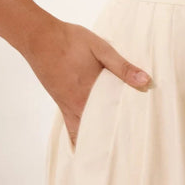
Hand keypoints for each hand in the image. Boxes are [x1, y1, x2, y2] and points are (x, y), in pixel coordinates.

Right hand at [24, 17, 150, 149]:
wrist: (39, 38)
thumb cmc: (70, 41)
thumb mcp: (101, 48)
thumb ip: (122, 67)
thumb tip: (145, 81)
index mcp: (91, 93)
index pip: (113, 118)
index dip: (126, 129)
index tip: (138, 138)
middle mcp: (78, 105)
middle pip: (99, 129)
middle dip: (113, 137)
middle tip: (129, 146)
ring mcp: (67, 105)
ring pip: (84, 131)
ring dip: (97, 138)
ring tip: (111, 146)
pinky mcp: (60, 102)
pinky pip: (70, 126)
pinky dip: (79, 136)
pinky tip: (85, 142)